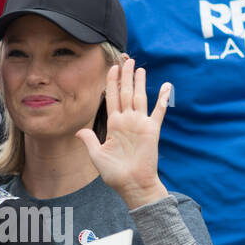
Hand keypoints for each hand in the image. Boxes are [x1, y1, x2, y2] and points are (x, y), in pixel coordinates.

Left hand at [77, 57, 170, 209]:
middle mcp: (127, 121)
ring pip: (139, 97)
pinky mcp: (152, 130)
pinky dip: (162, 99)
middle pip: (126, 93)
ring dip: (139, 82)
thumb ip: (90, 141)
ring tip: (139, 67)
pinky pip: (159, 111)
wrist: (132, 186)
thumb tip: (79, 131)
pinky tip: (165, 86)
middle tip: (126, 59)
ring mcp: (140, 124)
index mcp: (114, 125)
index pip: (112, 98)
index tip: (112, 67)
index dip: (112, 82)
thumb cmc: (115, 174)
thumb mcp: (97, 156)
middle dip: (125, 75)